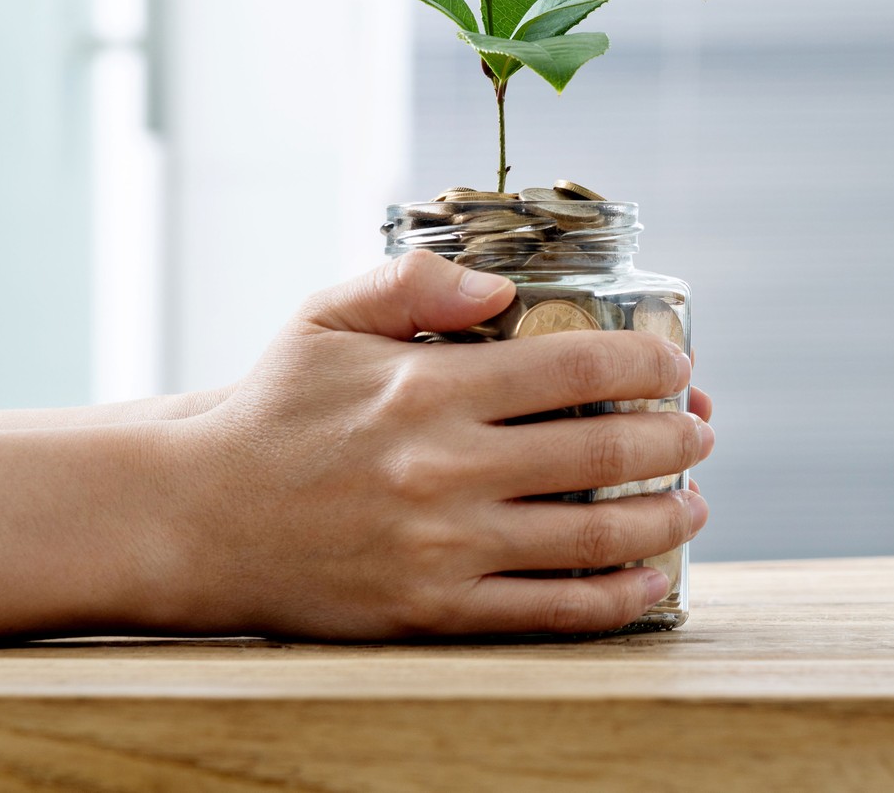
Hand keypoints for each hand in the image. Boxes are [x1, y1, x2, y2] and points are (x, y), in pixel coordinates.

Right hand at [158, 251, 713, 638]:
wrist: (192, 515)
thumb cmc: (271, 410)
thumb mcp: (325, 318)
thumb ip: (414, 283)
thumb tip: (503, 284)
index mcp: (428, 384)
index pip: (576, 367)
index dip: (648, 365)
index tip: (679, 366)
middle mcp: (445, 466)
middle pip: (603, 452)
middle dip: (676, 439)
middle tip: (701, 431)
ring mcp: (442, 546)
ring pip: (593, 538)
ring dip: (666, 519)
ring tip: (693, 502)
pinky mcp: (432, 610)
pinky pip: (550, 611)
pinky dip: (617, 598)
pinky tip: (650, 579)